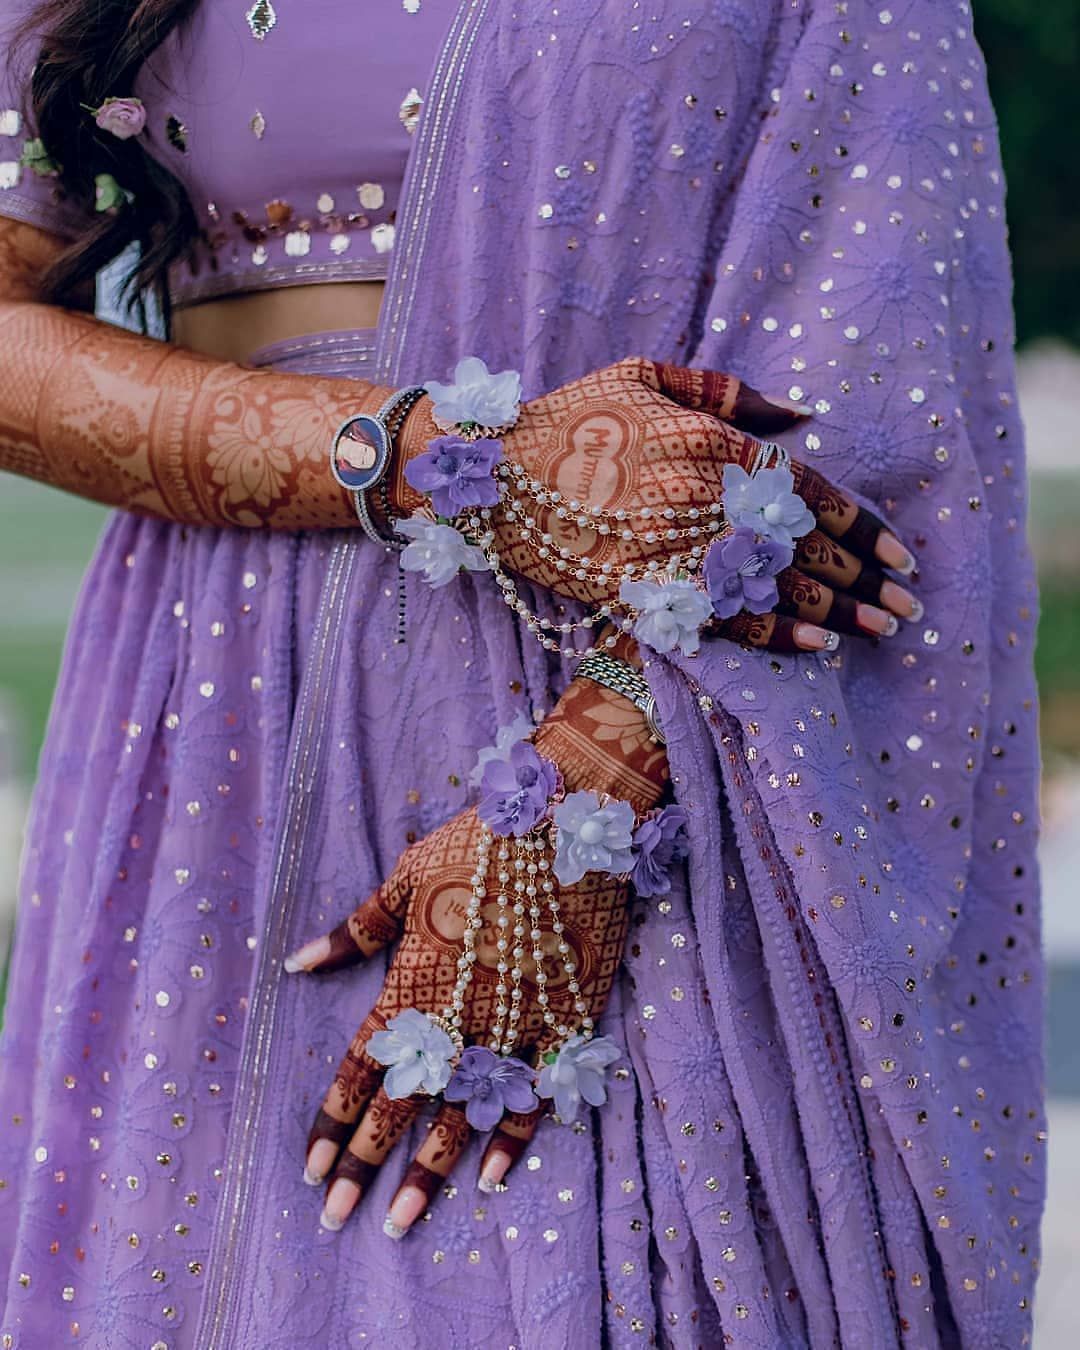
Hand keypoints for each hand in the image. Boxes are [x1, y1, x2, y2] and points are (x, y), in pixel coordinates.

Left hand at [289, 807, 631, 1236]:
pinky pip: (536, 1093)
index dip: (335, 1119)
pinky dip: (513, 1138)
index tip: (312, 1168)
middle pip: (403, 1104)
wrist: (566, 822)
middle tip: (336, 1217)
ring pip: (464, 1113)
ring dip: (429, 1170)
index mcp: (414, 978)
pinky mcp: (564, 1021)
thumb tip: (296, 963)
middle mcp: (458, 1012)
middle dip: (366, 1163)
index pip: (363, 1066)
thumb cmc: (478, 843)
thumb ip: (354, 930)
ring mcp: (513, 1023)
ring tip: (400, 1220)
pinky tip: (490, 1179)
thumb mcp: (405, 877)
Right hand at [389, 356, 919, 652]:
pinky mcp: (646, 591)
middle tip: (909, 605)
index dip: (863, 526)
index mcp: (712, 440)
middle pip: (807, 547)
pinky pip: (726, 619)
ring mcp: (676, 549)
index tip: (899, 552)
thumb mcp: (648, 375)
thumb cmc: (574, 418)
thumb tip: (808, 417)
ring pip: (777, 588)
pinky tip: (817, 645)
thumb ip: (732, 391)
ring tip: (882, 631)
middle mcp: (705, 497)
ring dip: (840, 613)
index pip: (811, 491)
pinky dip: (778, 634)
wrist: (492, 478)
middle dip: (867, 579)